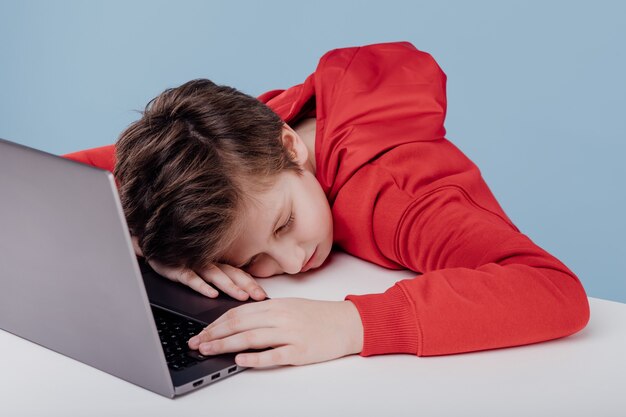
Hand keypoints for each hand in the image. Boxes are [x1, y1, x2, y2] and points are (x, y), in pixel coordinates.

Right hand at [131, 235, 266, 300]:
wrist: (151, 247)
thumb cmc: (177, 259)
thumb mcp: (200, 268)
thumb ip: (218, 276)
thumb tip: (239, 292)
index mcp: (215, 262)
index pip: (238, 272)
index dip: (252, 283)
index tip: (264, 295)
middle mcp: (207, 261)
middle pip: (231, 273)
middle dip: (246, 286)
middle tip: (259, 297)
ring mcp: (192, 263)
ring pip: (215, 275)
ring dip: (229, 286)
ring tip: (241, 296)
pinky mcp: (177, 267)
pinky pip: (191, 277)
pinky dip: (202, 286)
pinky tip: (211, 294)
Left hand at [187, 298, 363, 367]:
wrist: (348, 323)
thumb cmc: (319, 316)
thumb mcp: (290, 307)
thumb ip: (266, 312)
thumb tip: (238, 321)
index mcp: (276, 305)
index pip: (237, 312)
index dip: (216, 322)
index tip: (202, 331)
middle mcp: (280, 317)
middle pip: (239, 324)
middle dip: (213, 334)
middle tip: (196, 343)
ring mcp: (290, 333)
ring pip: (251, 338)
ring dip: (225, 345)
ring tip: (208, 350)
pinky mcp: (299, 351)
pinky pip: (273, 355)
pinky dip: (254, 358)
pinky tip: (240, 360)